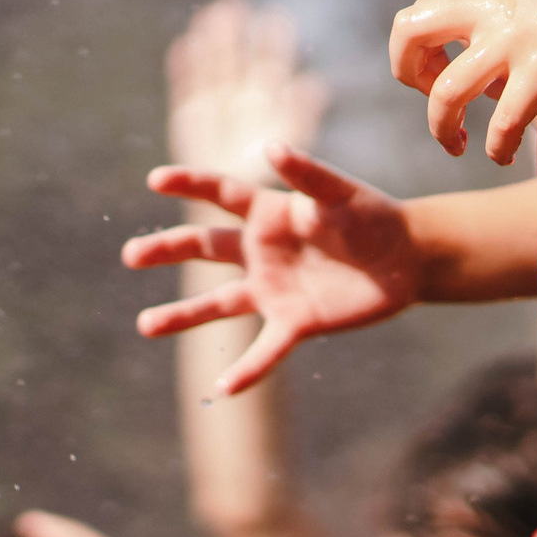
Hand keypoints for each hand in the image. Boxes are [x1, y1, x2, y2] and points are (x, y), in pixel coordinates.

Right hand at [124, 146, 422, 393]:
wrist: (405, 259)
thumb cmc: (371, 216)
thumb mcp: (339, 192)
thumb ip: (307, 173)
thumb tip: (270, 148)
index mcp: (268, 213)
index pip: (220, 194)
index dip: (189, 183)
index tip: (155, 178)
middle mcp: (260, 251)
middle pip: (205, 248)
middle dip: (167, 250)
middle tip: (131, 255)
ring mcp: (274, 289)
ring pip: (219, 305)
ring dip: (183, 317)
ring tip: (145, 325)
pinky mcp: (295, 322)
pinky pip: (265, 350)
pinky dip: (246, 370)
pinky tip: (222, 388)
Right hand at [167, 0, 328, 185]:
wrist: (239, 211)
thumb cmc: (273, 183)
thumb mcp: (291, 145)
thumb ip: (300, 113)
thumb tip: (315, 84)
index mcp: (269, 104)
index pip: (270, 66)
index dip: (272, 43)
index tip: (275, 18)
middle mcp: (242, 100)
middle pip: (238, 59)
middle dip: (235, 34)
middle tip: (235, 5)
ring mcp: (215, 106)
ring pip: (212, 66)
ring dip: (211, 41)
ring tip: (210, 15)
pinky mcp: (189, 117)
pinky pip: (186, 86)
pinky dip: (185, 66)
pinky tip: (185, 46)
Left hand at [390, 0, 536, 164]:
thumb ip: (503, 3)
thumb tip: (488, 52)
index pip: (417, 14)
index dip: (416, 53)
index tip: (442, 73)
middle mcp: (488, 5)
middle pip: (406, 35)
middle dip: (409, 77)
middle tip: (437, 99)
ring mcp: (513, 36)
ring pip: (444, 94)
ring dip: (441, 129)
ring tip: (457, 146)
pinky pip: (501, 123)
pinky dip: (495, 148)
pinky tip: (503, 156)